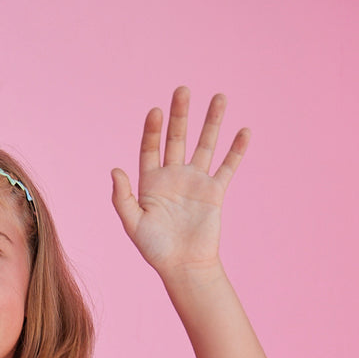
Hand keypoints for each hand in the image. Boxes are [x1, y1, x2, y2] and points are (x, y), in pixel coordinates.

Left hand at [111, 88, 249, 278]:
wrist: (183, 266)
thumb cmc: (155, 249)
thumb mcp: (133, 224)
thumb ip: (122, 198)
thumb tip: (115, 170)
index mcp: (151, 182)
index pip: (150, 148)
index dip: (152, 130)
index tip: (156, 111)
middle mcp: (174, 177)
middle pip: (177, 139)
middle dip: (180, 115)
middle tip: (182, 90)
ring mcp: (195, 182)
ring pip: (205, 145)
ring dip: (212, 122)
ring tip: (219, 97)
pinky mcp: (214, 192)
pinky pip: (227, 167)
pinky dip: (236, 150)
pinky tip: (243, 131)